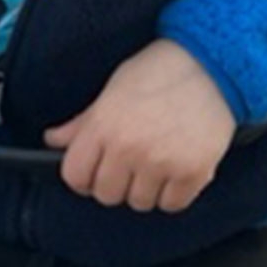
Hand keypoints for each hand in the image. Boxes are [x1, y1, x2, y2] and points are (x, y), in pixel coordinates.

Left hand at [43, 39, 235, 212]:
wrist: (213, 62)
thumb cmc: (161, 69)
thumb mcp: (114, 88)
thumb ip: (84, 121)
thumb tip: (53, 140)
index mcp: (103, 125)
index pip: (75, 176)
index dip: (83, 176)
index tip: (95, 170)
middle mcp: (129, 148)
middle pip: (107, 194)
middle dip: (116, 182)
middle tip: (131, 162)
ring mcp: (161, 163)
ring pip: (140, 202)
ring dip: (146, 188)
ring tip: (158, 160)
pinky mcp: (193, 172)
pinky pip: (172, 204)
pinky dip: (174, 193)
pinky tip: (177, 168)